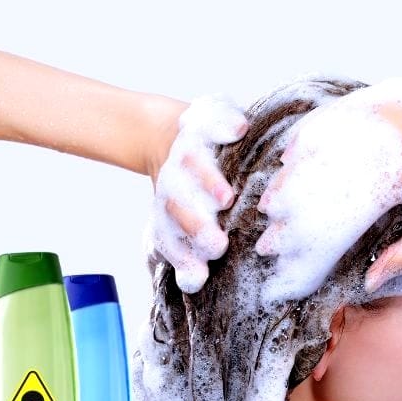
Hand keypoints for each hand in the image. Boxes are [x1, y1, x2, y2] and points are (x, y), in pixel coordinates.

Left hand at [146, 94, 248, 292]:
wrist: (162, 136)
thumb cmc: (188, 192)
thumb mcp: (180, 226)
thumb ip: (187, 256)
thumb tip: (194, 282)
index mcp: (170, 206)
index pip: (170, 234)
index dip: (183, 252)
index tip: (204, 270)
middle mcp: (174, 178)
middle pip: (179, 203)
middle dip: (195, 225)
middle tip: (217, 246)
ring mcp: (185, 148)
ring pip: (193, 164)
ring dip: (208, 181)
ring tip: (226, 198)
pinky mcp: (200, 119)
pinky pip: (212, 118)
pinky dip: (224, 122)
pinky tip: (239, 130)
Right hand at [255, 75, 401, 298]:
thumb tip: (370, 280)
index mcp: (401, 180)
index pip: (338, 213)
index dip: (305, 235)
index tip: (280, 248)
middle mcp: (385, 148)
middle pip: (320, 181)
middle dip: (287, 209)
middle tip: (268, 231)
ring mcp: (379, 122)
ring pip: (319, 150)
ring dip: (290, 177)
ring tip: (272, 200)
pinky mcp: (378, 105)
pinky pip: (331, 120)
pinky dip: (306, 138)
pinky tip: (289, 154)